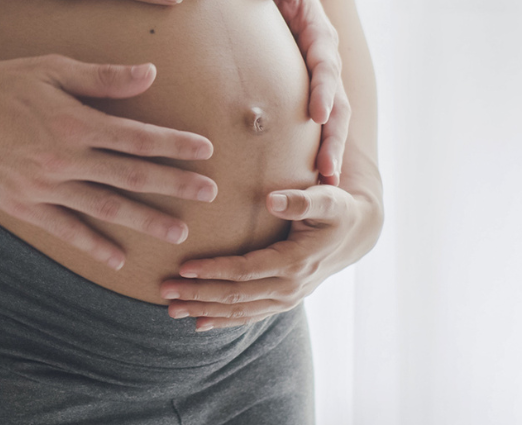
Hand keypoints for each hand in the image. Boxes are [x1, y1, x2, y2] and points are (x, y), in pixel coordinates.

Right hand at [0, 55, 219, 270]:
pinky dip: (93, 245)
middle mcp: (64, 158)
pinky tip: (118, 259)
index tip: (206, 150)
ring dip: (145, 220)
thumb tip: (149, 74)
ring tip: (178, 231)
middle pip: (131, 176)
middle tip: (210, 194)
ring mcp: (44, 186)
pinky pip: (65, 229)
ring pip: (105, 207)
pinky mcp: (23, 205)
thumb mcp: (50, 69)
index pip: (137, 137)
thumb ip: (101, 77)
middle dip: (175, 185)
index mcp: (75, 121)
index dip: (175, 144)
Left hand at [159, 183, 380, 330]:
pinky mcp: (283, 301)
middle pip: (236, 295)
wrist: (356, 234)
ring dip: (204, 310)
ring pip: (240, 311)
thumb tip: (272, 199)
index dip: (214, 270)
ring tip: (171, 310)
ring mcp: (288, 298)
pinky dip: (224, 321)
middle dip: (198, 294)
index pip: (246, 270)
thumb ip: (301, 200)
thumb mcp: (327, 198)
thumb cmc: (337, 209)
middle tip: (165, 290)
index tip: (184, 266)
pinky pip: (250, 316)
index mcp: (297, 261)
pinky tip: (199, 323)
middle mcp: (291, 286)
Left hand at [252, 0, 350, 183]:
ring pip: (331, 117)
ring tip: (324, 186)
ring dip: (329, 149)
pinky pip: (315, 119)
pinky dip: (314, 145)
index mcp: (318, 31)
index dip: (323, 89)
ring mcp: (318, 74)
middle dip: (333, 136)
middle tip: (327, 170)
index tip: (318, 114)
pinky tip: (306, 179)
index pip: (324, 64)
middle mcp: (325, 56)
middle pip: (336, 101)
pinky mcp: (307, 85)